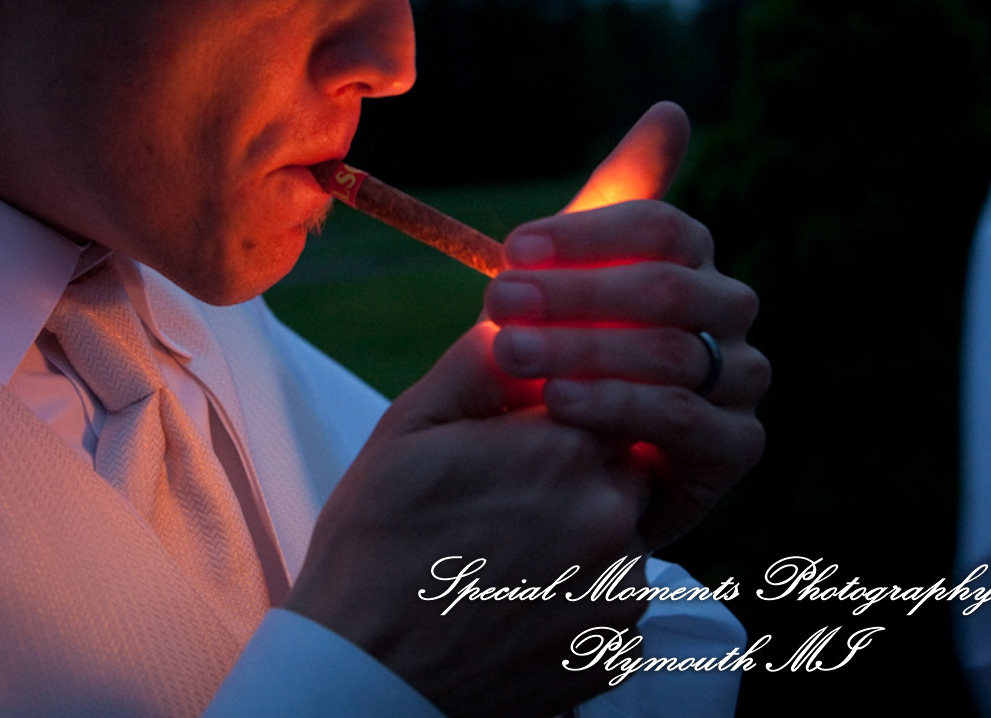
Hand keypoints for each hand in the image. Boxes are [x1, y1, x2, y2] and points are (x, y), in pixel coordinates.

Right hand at [286, 322, 652, 716]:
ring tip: (504, 551)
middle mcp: (611, 516)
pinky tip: (517, 596)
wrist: (366, 674)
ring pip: (624, 533)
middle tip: (506, 492)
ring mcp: (621, 591)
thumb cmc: (375, 541)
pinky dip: (580, 595)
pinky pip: (617, 601)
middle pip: (623, 460)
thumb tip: (516, 316)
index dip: (561, 406)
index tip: (523, 426)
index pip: (605, 393)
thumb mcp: (408, 429)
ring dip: (582, 532)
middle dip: (576, 466)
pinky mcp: (617, 651)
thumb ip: (477, 363)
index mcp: (562, 448)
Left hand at [484, 102, 768, 548]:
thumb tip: (672, 111)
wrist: (549, 470)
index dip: (589, 235)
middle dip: (576, 293)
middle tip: (501, 304)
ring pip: (673, 351)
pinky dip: (614, 404)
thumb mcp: (563, 282)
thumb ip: (608, 205)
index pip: (664, 227)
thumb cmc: (557, 358)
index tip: (514, 249)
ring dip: (583, 347)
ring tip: (511, 353)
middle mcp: (726, 316)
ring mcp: (739, 382)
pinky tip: (557, 402)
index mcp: (691, 264)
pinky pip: (683, 418)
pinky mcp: (733, 447)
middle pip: (670, 286)